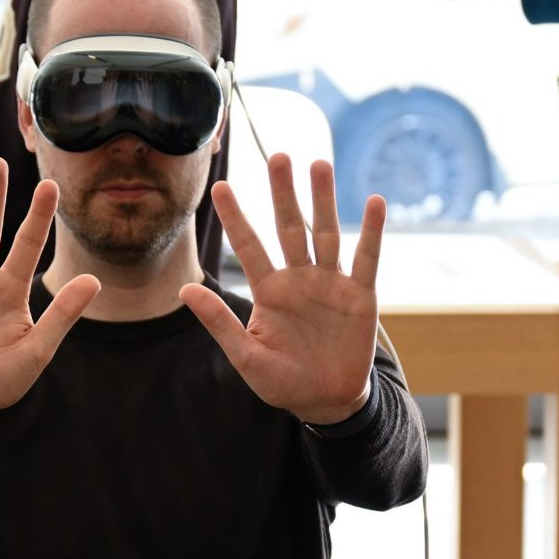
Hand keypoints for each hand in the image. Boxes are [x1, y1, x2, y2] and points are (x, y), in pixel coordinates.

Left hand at [184, 154, 384, 426]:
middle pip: (289, 227)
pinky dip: (371, 232)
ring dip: (323, 200)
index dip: (235, 217)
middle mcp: (299, 278)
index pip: (249, 245)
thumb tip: (184, 289)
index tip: (220, 187)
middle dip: (283, 193)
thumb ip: (219, 322)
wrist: (325, 402)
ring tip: (319, 165)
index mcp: (270, 290)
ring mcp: (330, 283)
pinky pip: (366, 258)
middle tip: (279, 156)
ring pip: (326, 233)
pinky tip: (374, 202)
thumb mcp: (246, 357)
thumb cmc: (283, 382)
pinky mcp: (360, 295)